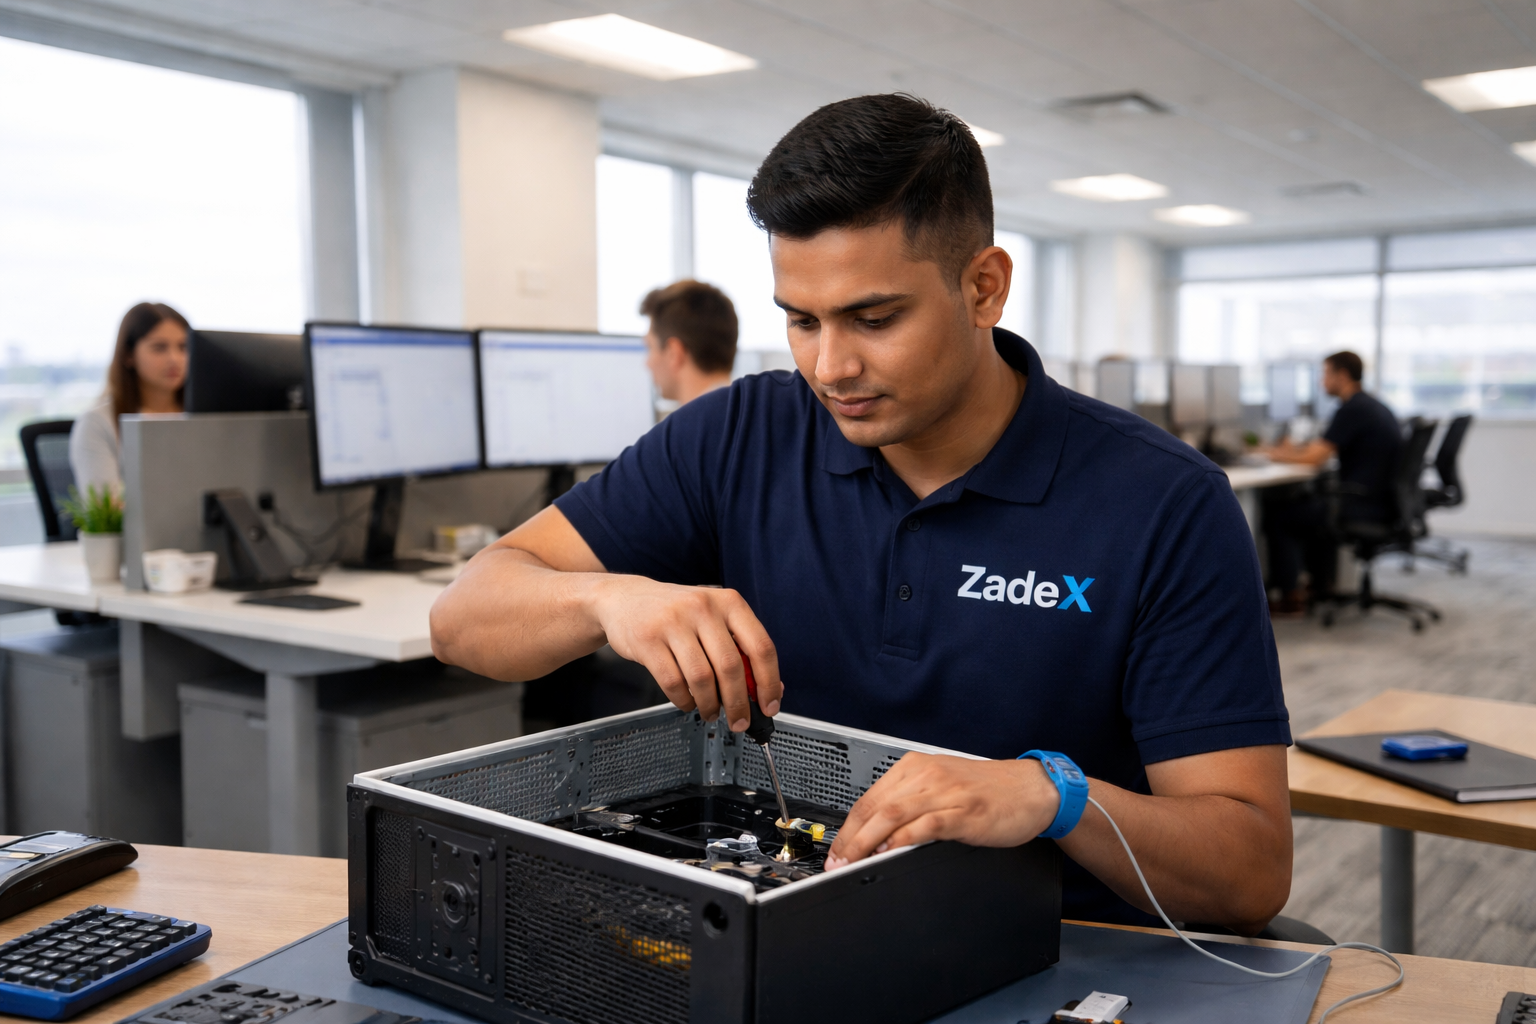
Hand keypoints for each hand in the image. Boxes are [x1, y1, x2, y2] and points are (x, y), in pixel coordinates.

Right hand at [590, 575, 781, 731]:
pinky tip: (687, 702)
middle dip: (738, 703)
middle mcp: (703, 608)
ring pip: (702, 678)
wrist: (624, 598)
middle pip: (731, 667)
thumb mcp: (713, 618)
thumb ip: (739, 648)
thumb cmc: (676, 613)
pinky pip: (673, 683)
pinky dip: (684, 701)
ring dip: (710, 705)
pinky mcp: (648, 639)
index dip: (769, 683)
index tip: (769, 706)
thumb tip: (768, 688)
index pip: (760, 646)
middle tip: (739, 721)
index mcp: (729, 602)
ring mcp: (673, 622)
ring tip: (710, 712)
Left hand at [824, 753, 1061, 867]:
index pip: (869, 798)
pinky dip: (903, 839)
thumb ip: (910, 802)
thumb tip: (875, 833)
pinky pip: (925, 824)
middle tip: (836, 863)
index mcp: (915, 767)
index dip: (847, 828)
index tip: (836, 850)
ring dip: (867, 843)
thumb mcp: (941, 786)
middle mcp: (926, 775)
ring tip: (854, 864)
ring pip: (893, 815)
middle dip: (850, 839)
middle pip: (875, 807)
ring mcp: (945, 792)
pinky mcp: (964, 812)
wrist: (1031, 789)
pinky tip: (890, 852)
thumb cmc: (987, 791)